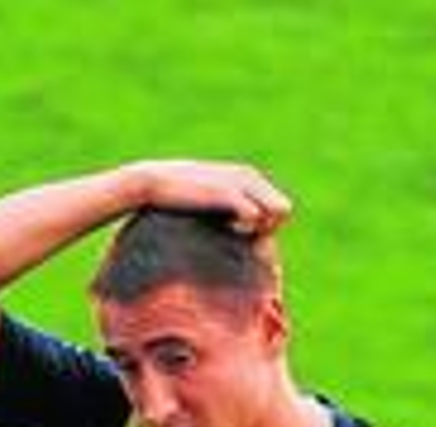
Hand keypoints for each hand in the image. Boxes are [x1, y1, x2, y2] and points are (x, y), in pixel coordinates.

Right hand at [120, 159, 292, 235]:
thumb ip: (234, 212)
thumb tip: (249, 241)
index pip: (281, 207)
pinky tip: (228, 228)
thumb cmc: (181, 198)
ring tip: (237, 231)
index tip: (245, 233)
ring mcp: (240, 182)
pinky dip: (246, 228)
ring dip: (262, 227)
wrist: (152, 183)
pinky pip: (256, 215)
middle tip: (243, 234)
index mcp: (249, 175)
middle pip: (284, 210)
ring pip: (277, 212)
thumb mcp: (213, 203)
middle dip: (270, 227)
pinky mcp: (227, 191)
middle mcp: (250, 175)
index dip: (269, 225)